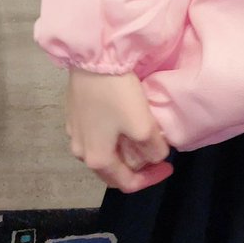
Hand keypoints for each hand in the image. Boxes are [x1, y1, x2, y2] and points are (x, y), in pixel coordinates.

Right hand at [65, 68, 173, 193]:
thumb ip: (153, 148)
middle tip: (155, 157)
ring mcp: (74, 132)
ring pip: (102, 152)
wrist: (93, 59)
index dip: (151, 179)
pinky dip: (112, 138)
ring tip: (141, 140)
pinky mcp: (74, 113)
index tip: (169, 166)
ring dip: (123, 153)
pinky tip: (123, 122)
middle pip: (111, 171)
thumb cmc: (117, 95)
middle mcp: (81, 151)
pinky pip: (95, 136)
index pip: (126, 184)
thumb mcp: (143, 126)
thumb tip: (156, 156)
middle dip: (135, 169)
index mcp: (97, 159)